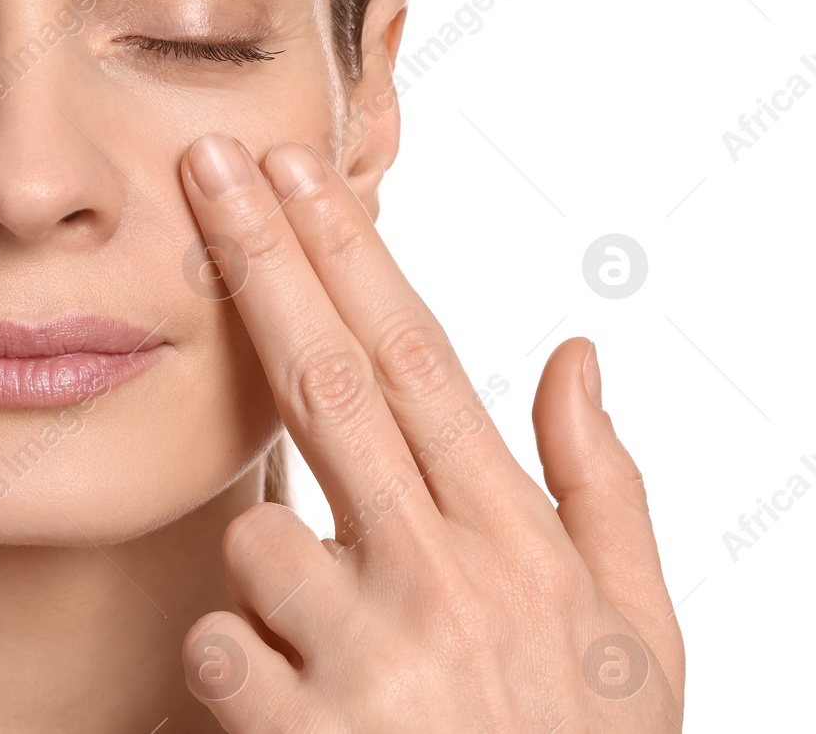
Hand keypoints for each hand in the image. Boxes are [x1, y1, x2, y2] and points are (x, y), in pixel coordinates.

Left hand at [177, 135, 684, 730]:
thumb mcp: (639, 635)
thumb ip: (604, 486)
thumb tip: (577, 347)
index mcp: (516, 541)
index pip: (420, 361)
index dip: (351, 256)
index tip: (299, 172)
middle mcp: (441, 578)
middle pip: (329, 382)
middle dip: (261, 258)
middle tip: (207, 165)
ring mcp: (370, 658)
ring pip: (256, 533)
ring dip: (268, 562)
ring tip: (335, 639)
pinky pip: (221, 646)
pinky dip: (238, 657)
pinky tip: (295, 705)